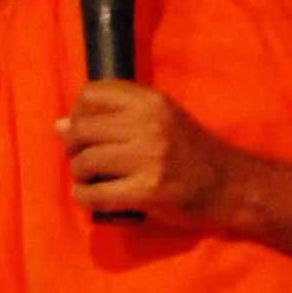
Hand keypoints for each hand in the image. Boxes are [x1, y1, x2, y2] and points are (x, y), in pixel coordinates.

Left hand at [55, 81, 240, 224]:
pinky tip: (92, 198)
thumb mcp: (162, 121)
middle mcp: (149, 124)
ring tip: (89, 181)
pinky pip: (95, 194)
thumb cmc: (193, 153)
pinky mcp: (149, 191)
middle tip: (82, 161)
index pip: (92, 93)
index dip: (79, 113)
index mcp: (151, 101)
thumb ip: (116, 119)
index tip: (85, 130)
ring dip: (79, 175)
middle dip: (72, 148)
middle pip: (81, 129)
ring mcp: (149, 158)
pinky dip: (85, 198)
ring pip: (84, 162)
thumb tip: (59, 125)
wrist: (232, 186)